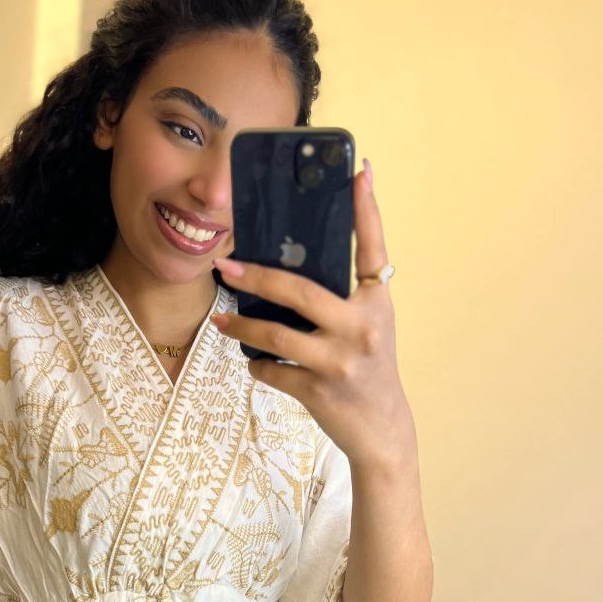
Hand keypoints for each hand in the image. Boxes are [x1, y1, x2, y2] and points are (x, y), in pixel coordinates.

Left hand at [210, 158, 414, 469]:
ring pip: (275, 335)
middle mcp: (361, 327)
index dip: (367, 209)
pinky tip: (253, 360)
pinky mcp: (319, 390)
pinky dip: (258, 366)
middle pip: (299, 291)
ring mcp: (339, 361)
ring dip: (240, 325)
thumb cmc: (369, 368)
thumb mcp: (368, 325)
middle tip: (225, 263)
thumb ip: (344, 296)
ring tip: (221, 319)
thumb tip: (294, 261)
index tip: (358, 171)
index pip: (372, 248)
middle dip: (256, 275)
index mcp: (376, 303)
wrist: (381, 430)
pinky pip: (273, 370)